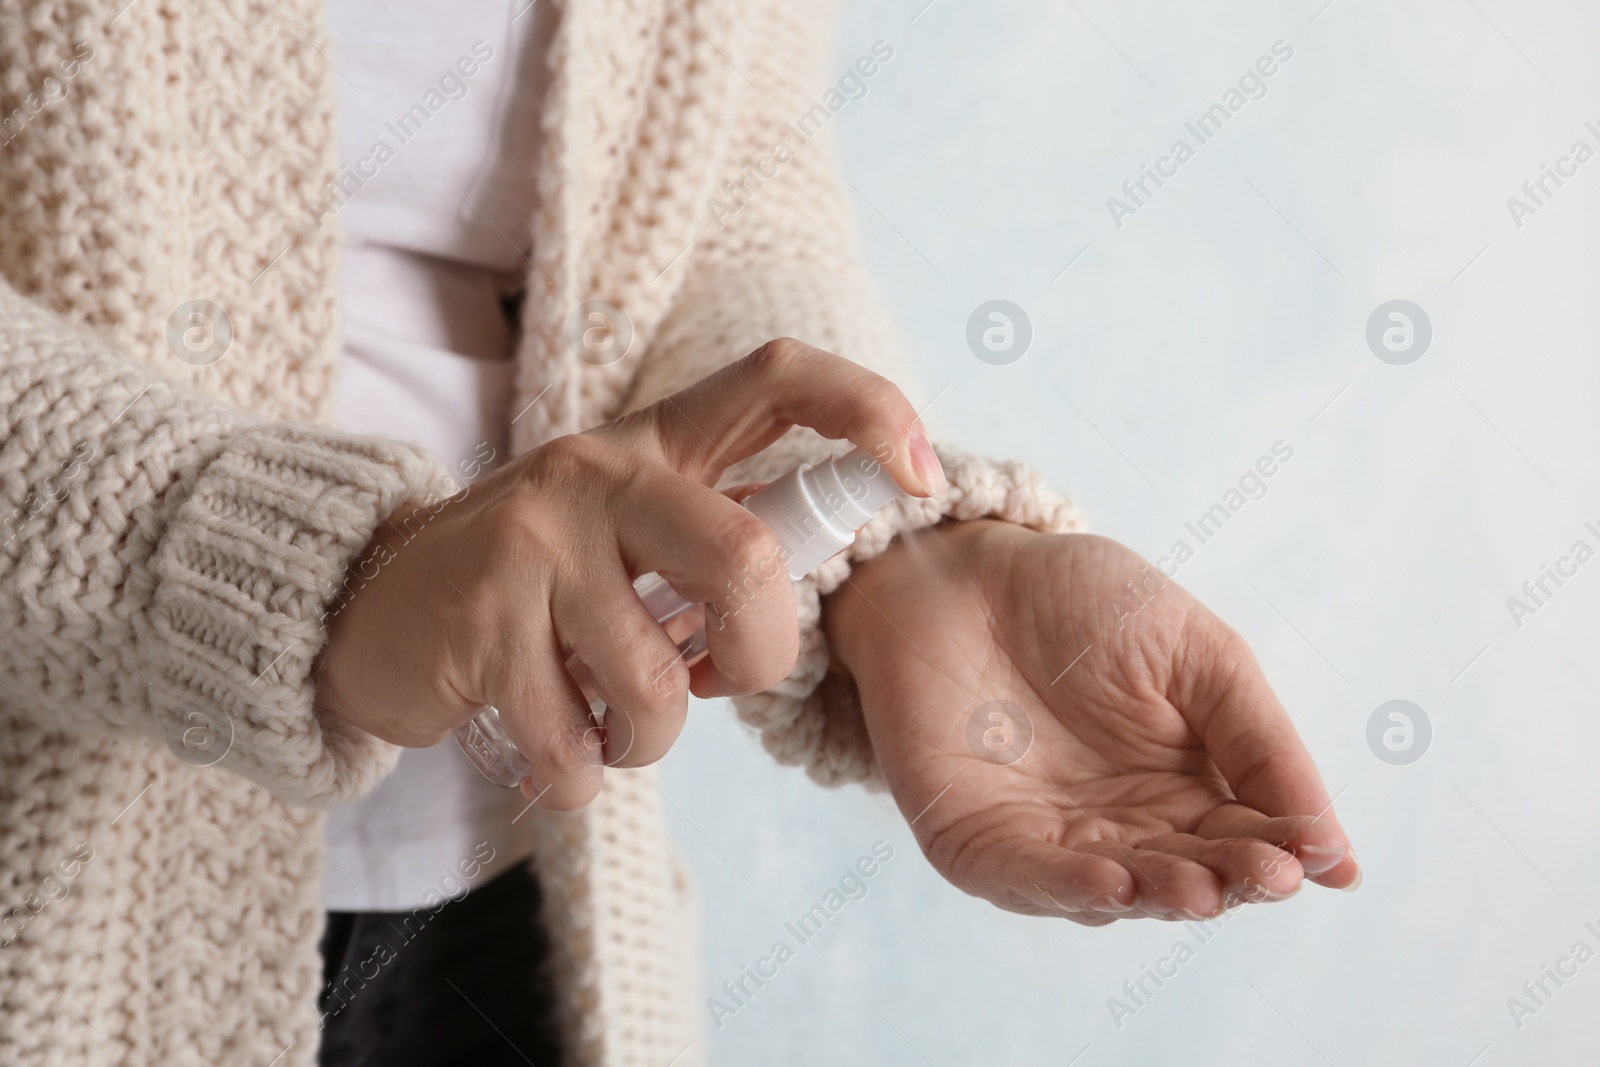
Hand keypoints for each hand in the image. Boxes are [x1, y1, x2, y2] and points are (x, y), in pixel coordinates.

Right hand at [316, 339, 943, 807]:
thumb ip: (716, 542)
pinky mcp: (480, 618)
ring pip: (655, 680)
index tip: (921, 475)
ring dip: (650, 740)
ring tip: (614, 727)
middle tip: (723, 684)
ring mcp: (535, 540)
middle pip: (743, 557)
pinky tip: (557, 747)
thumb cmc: (538, 585)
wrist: (375, 609)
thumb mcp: (628, 534)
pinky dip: (580, 774)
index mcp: (654, 443)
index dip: (867, 408)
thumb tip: (826, 579)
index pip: (776, 378)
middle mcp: (597, 471)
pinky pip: (574, 740)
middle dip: (761, 655)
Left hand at [825, 521, 1358, 924]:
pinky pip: (1025, 877)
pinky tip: (1114, 882)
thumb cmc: (1081, 601)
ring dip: (1156, 894)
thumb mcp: (1198, 654)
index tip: (1321, 858)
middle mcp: (1121, 829)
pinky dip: (1067, 886)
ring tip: (1197, 888)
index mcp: (1183, 789)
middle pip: (1186, 875)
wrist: (960, 567)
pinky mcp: (977, 842)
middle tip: (1267, 874)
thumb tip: (1337, 849)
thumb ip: (1261, 743)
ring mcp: (1048, 841)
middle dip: (1227, 880)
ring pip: (1114, 891)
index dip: (1282, 850)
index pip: (1243, 839)